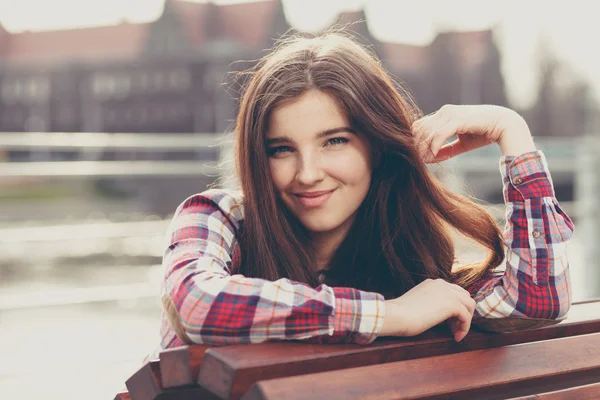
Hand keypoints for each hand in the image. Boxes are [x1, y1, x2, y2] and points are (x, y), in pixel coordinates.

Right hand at [380, 279, 475, 341]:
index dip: (454, 307)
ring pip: (469, 304)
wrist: (397, 315)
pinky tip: (455, 337)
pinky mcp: (452, 304)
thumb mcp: (418, 304)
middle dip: (462, 312)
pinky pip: (466, 317)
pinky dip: (464, 328)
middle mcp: (442, 284)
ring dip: (466, 319)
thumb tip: (441, 316)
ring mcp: (448, 292)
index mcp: (433, 283)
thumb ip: (431, 304)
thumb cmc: (401, 314)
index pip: (453, 292)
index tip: (448, 322)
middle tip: (453, 327)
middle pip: (464, 296)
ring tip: (456, 332)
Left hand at [412, 104, 531, 161]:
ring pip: (427, 133)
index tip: (418, 156)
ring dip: (423, 149)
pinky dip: (433, 147)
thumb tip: (429, 159)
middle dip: (417, 147)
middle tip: (418, 161)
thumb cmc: (483, 133)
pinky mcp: (457, 120)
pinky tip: (432, 157)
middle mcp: (444, 112)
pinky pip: (439, 135)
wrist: (504, 125)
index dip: (416, 141)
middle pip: (420, 130)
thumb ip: (446, 150)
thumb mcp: (461, 144)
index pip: (419, 126)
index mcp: (443, 114)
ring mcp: (450, 114)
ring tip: (424, 161)